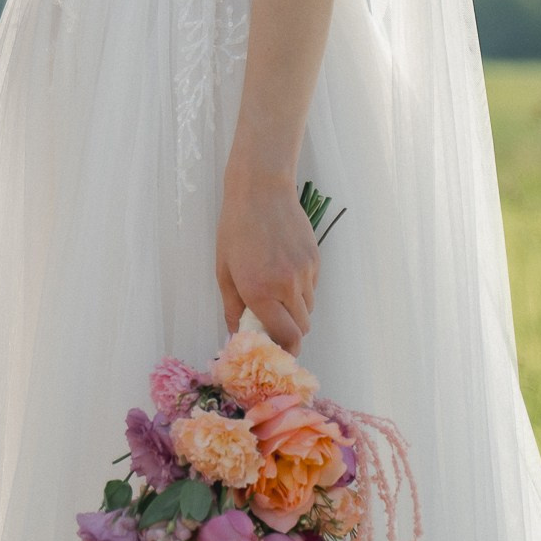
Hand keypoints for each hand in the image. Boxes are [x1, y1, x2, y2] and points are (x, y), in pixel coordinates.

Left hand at [215, 173, 319, 352]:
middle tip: (273, 323)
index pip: (287, 337)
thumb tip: (237, 335)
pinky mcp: (316, 260)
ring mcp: (306, 272)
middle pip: (302, 328)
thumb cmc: (235, 229)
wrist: (261, 191)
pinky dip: (301, 290)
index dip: (285, 349)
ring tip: (275, 291)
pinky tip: (284, 271)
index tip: (277, 349)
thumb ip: (233, 308)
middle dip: (289, 332)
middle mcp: (288, 286)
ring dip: (294, 310)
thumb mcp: (224, 270)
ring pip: (308, 308)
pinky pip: (312, 288)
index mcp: (261, 291)